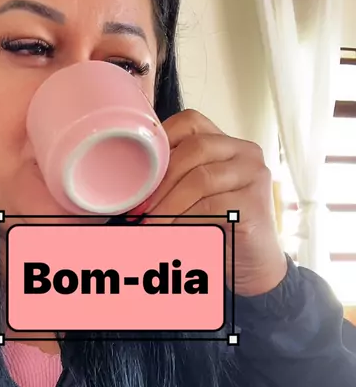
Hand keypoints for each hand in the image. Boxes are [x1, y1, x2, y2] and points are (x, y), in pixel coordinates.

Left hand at [138, 109, 287, 295]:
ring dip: (168, 204)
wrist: (251, 264)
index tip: (138, 174)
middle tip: (139, 208)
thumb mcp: (192, 197)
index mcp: (226, 144)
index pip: (190, 122)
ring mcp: (254, 175)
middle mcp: (245, 153)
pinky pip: (212, 206)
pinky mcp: (256, 202)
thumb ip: (174, 179)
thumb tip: (130, 184)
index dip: (161, 142)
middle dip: (160, 180)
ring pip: (201, 179)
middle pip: (194, 149)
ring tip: (150, 224)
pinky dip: (186, 220)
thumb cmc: (216, 227)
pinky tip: (173, 232)